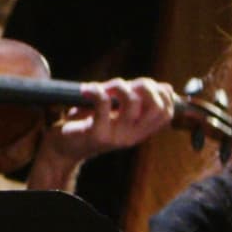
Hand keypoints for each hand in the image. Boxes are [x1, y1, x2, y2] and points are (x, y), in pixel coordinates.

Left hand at [25, 78, 179, 190]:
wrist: (64, 147)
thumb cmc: (91, 122)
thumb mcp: (119, 113)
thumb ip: (138, 99)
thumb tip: (166, 87)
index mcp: (140, 131)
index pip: (167, 113)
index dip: (161, 93)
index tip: (141, 84)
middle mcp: (132, 136)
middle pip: (156, 107)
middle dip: (145, 86)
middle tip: (125, 84)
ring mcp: (116, 136)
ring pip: (132, 102)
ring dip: (118, 86)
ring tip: (103, 87)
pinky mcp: (97, 133)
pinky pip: (103, 105)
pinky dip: (95, 90)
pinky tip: (86, 90)